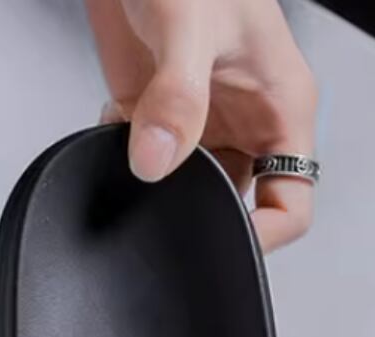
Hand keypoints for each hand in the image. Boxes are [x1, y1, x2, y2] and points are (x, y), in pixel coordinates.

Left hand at [87, 0, 317, 251]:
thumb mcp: (190, 28)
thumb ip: (177, 98)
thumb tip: (158, 162)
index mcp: (279, 107)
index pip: (292, 201)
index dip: (261, 236)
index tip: (217, 240)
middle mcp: (243, 122)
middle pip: (234, 204)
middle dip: (196, 213)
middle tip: (162, 208)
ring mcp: (197, 123)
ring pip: (183, 188)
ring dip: (152, 190)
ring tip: (134, 166)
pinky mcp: (154, 117)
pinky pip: (142, 163)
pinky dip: (121, 163)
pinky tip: (112, 137)